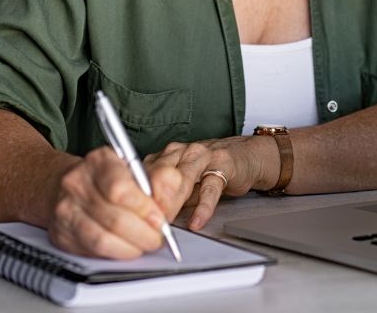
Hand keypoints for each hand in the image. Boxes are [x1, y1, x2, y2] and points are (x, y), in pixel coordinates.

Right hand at [45, 146, 183, 258]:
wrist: (66, 184)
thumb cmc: (106, 177)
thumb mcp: (134, 168)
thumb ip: (158, 181)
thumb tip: (168, 202)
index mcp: (99, 161)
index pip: (120, 189)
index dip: (144, 209)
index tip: (160, 219)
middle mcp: (77, 183)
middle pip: (114, 218)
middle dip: (143, 234)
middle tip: (157, 237)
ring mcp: (66, 209)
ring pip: (102, 239)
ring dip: (131, 247)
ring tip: (144, 244)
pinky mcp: (61, 234)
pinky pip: (92, 251)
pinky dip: (115, 254)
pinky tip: (126, 248)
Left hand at [144, 136, 274, 229]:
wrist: (244, 156)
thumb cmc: (209, 171)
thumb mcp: (182, 184)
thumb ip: (164, 197)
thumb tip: (143, 221)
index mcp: (166, 155)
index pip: (144, 174)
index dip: (137, 197)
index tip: (132, 218)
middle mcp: (182, 152)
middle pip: (160, 175)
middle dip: (151, 201)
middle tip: (147, 224)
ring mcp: (202, 156)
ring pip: (182, 178)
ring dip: (172, 202)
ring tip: (166, 222)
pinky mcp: (223, 165)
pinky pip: (210, 188)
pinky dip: (203, 207)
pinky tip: (197, 221)